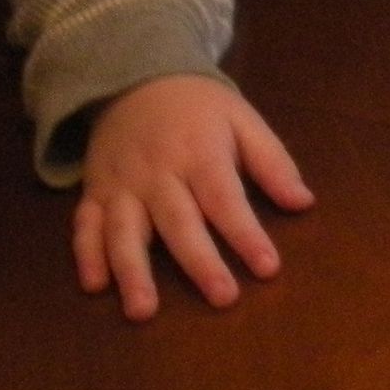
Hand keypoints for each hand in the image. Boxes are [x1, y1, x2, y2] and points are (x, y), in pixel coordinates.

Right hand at [75, 75, 314, 320]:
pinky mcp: (94, 192)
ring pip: (124, 231)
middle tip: (222, 298)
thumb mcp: (243, 121)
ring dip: (132, 271)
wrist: (133, 78)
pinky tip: (94, 287)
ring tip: (143, 311)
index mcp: (200, 153)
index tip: (268, 268)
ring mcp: (120, 184)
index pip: (225, 199)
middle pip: (178, 222)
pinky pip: (85, 224)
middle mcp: (157, 173)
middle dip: (199, 262)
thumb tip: (304, 203)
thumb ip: (272, 163)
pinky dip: (85, 255)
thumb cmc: (199, 109)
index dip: (246, 234)